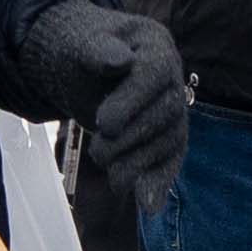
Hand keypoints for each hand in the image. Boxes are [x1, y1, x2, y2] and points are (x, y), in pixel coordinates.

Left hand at [0, 0, 191, 205]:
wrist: (79, 67)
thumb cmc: (79, 49)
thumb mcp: (80, 43)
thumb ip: (97, 51)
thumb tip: (117, 61)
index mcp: (155, 45)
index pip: (153, 74)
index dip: (132, 101)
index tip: (105, 123)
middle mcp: (172, 77)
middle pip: (164, 113)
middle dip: (130, 138)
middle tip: (98, 152)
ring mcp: (172, 109)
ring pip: (168, 142)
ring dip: (138, 163)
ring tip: (110, 175)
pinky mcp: (164, 138)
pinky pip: (169, 161)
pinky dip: (158, 183)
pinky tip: (149, 207)